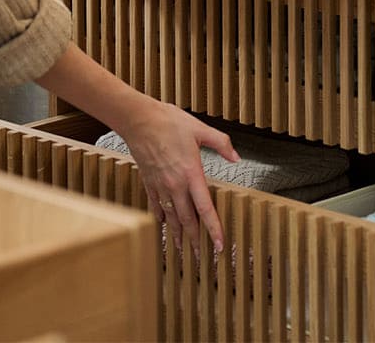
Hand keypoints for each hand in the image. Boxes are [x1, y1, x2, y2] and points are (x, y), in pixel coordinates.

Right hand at [117, 96, 238, 254]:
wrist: (139, 120)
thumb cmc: (169, 122)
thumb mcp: (201, 129)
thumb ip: (221, 144)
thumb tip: (236, 158)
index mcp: (191, 173)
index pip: (205, 208)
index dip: (213, 228)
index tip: (220, 245)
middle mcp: (175, 185)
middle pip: (187, 219)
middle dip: (195, 239)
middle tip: (201, 255)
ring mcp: (160, 185)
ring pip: (170, 217)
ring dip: (177, 234)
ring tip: (181, 249)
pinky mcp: (149, 182)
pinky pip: (156, 206)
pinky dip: (161, 218)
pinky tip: (163, 225)